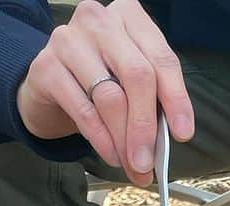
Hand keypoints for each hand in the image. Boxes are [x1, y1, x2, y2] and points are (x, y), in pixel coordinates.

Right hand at [15, 0, 192, 185]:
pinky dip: (102, 139)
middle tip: (149, 162)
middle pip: (137, 76)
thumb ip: (152, 101)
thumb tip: (169, 140)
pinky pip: (84, 111)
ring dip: (124, 140)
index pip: (162, 59)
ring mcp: (69, 40)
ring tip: (132, 164)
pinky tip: (111, 155)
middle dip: (146, 126)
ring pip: (110, 97)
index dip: (176, 99)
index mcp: (129, 16)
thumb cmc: (98, 80)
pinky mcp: (46, 67)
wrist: (49, 84)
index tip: (183, 133)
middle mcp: (98, 20)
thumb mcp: (130, 82)